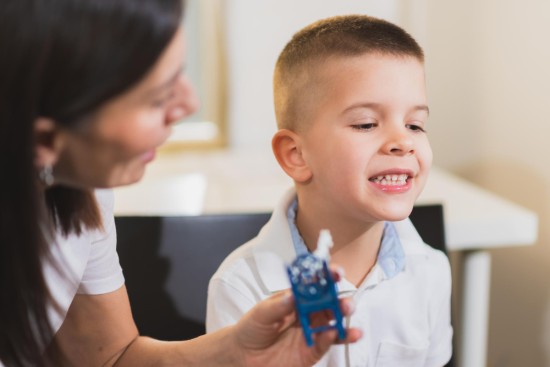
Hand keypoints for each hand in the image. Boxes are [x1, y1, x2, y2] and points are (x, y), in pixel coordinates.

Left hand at [232, 271, 361, 366]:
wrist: (244, 357)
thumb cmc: (251, 329)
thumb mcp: (260, 313)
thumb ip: (277, 306)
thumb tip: (292, 295)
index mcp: (296, 299)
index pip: (315, 285)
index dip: (327, 277)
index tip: (335, 273)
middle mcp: (307, 313)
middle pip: (330, 303)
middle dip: (340, 299)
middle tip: (344, 300)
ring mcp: (311, 331)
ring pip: (333, 323)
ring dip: (343, 318)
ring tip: (348, 314)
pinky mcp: (312, 351)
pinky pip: (326, 343)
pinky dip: (332, 337)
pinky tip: (334, 333)